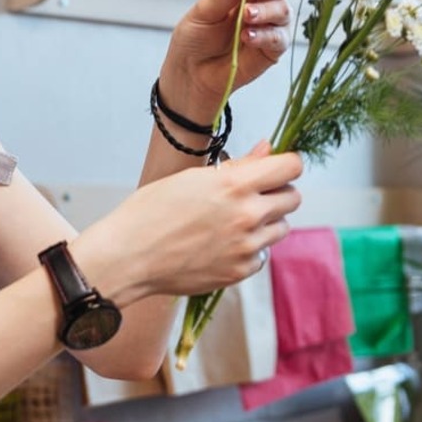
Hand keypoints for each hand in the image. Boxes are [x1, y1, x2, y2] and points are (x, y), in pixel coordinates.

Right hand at [74, 141, 302, 302]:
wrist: (128, 256)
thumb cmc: (151, 212)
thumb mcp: (193, 177)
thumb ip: (238, 165)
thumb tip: (268, 149)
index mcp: (234, 184)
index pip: (292, 166)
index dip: (285, 164)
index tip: (275, 168)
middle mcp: (247, 215)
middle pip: (293, 198)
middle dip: (277, 193)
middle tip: (251, 195)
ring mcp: (245, 247)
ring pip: (281, 228)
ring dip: (266, 222)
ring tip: (233, 222)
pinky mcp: (239, 272)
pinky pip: (262, 256)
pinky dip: (249, 249)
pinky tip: (223, 244)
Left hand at [162, 0, 299, 117]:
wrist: (189, 73)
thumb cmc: (194, 39)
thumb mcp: (202, 11)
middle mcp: (263, 0)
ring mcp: (270, 24)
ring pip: (284, 9)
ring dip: (265, 10)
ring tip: (246, 16)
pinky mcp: (272, 49)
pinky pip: (279, 38)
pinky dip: (265, 34)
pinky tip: (247, 36)